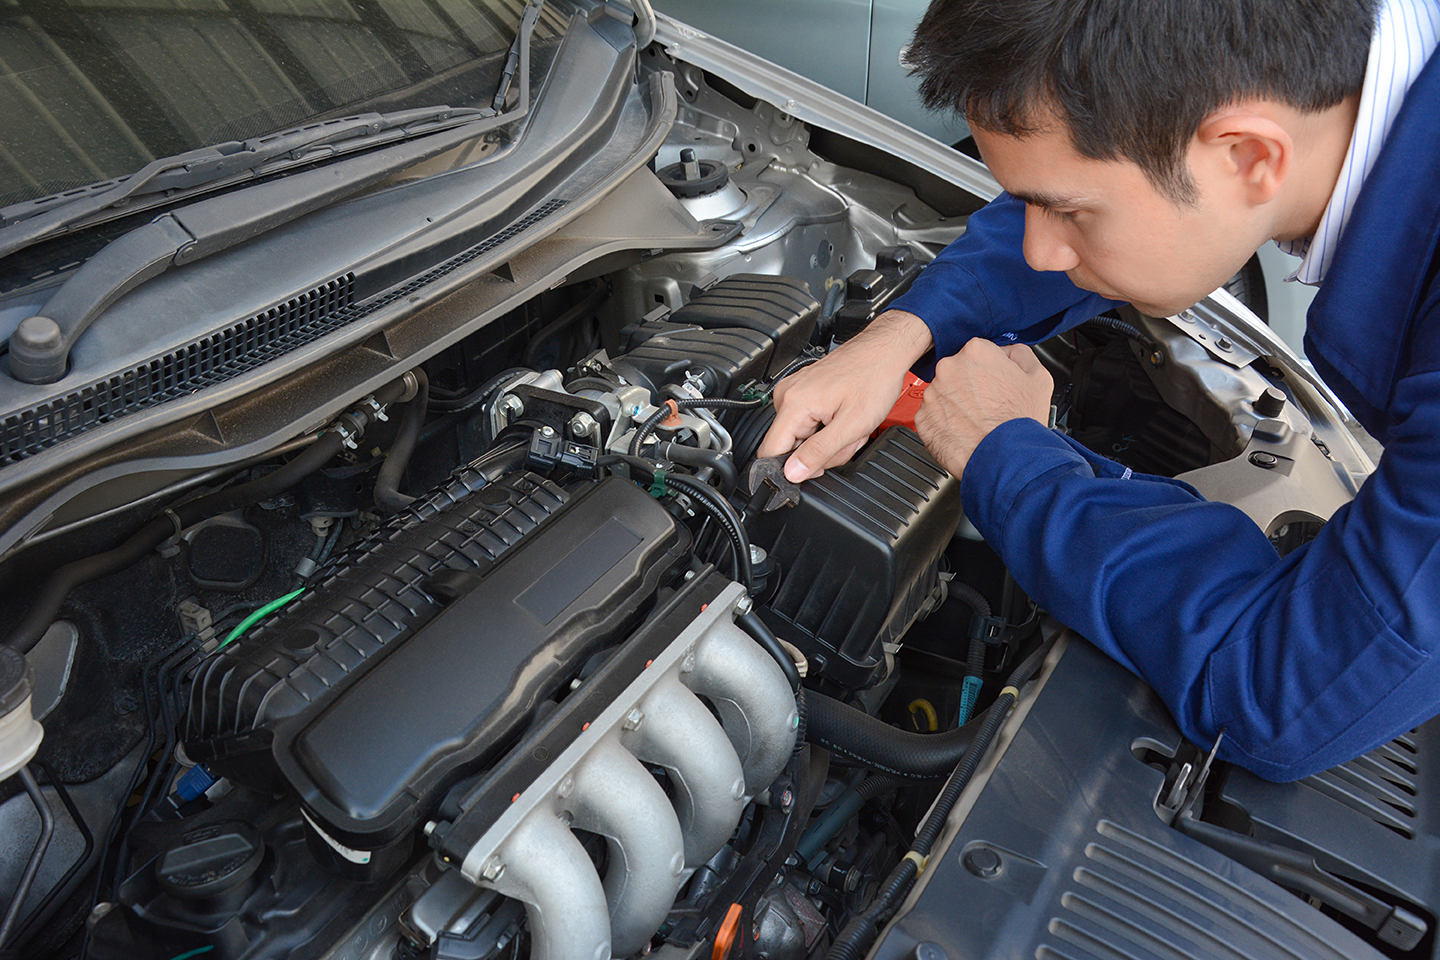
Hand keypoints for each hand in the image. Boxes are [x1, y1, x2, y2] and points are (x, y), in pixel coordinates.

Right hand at [758, 311, 932, 481]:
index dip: (793, 468)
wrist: (884, 352)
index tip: (817, 466)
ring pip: (801, 437)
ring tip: (849, 425)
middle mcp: (787, 395)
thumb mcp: (851, 425)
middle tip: (847, 438)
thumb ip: (819, 452)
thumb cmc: (874, 379)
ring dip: (827, 440)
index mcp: (794, 403)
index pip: (770, 452)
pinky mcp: (804, 391)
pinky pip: (807, 423)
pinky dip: (827, 427)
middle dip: (820, 452)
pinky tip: (844, 417)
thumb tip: (792, 473)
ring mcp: (794, 391)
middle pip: (790, 446)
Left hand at [913, 339, 1052, 478]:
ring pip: (943, 394)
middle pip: (957, 371)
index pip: (978, 352)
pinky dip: (944, 423)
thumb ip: (1019, 354)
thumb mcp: (1038, 377)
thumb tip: (1006, 352)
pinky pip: (933, 416)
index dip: (988, 369)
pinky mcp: (922, 419)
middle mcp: (948, 369)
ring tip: (976, 420)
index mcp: (975, 352)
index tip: (993, 382)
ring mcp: (932, 394)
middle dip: (969, 384)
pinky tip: (963, 430)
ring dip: (955, 403)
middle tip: (986, 404)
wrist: (1006, 459)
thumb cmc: (1021, 422)